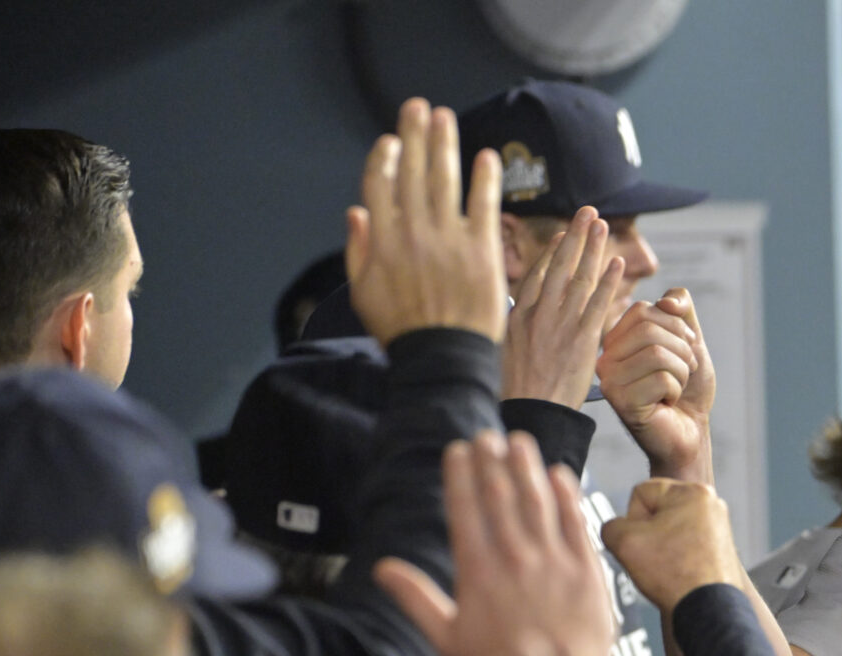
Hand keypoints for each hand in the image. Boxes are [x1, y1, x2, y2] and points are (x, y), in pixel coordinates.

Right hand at [345, 98, 506, 345]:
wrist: (444, 362)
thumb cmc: (403, 333)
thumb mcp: (364, 295)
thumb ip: (358, 251)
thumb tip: (355, 211)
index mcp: (382, 242)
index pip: (378, 186)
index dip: (384, 160)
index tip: (390, 142)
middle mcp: (412, 234)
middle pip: (411, 172)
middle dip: (414, 136)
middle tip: (419, 108)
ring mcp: (448, 240)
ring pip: (443, 180)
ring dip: (444, 144)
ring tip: (445, 117)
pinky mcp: (482, 252)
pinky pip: (483, 206)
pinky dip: (484, 179)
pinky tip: (486, 158)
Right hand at [376, 429, 617, 655]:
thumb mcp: (447, 638)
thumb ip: (415, 598)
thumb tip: (381, 569)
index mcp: (477, 571)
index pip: (465, 509)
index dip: (461, 475)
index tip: (458, 450)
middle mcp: (514, 557)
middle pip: (500, 497)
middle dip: (491, 461)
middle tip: (487, 435)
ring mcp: (553, 560)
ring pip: (537, 501)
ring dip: (526, 467)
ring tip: (518, 441)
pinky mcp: (586, 568)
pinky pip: (575, 522)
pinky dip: (566, 495)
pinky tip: (558, 474)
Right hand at [501, 208, 628, 407]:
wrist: (531, 413)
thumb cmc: (515, 390)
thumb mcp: (503, 351)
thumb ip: (514, 327)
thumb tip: (518, 313)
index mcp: (516, 315)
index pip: (536, 274)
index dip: (552, 252)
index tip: (564, 234)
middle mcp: (537, 313)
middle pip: (558, 265)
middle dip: (575, 236)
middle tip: (588, 212)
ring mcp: (561, 324)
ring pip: (579, 277)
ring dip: (593, 249)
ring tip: (604, 226)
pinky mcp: (583, 339)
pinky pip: (598, 303)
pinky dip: (609, 282)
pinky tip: (618, 263)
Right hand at [598, 288, 715, 481]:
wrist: (691, 431)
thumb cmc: (687, 388)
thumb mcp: (689, 340)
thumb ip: (681, 309)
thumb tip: (668, 301)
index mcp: (616, 339)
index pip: (644, 310)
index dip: (676, 327)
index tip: (686, 349)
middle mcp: (605, 358)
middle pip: (650, 330)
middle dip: (682, 350)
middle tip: (685, 372)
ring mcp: (610, 380)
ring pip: (656, 353)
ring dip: (681, 372)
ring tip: (674, 389)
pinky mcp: (621, 401)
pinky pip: (661, 379)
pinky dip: (676, 390)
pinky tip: (667, 404)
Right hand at [600, 478, 741, 615]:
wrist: (708, 609)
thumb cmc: (676, 576)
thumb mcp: (624, 543)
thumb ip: (610, 526)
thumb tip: (616, 529)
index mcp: (692, 492)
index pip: (641, 492)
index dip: (632, 519)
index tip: (643, 542)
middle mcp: (711, 503)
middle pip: (656, 510)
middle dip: (647, 533)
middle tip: (654, 557)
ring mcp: (719, 525)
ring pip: (669, 528)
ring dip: (660, 546)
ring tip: (667, 568)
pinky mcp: (720, 546)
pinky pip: (684, 544)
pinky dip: (677, 557)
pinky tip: (677, 573)